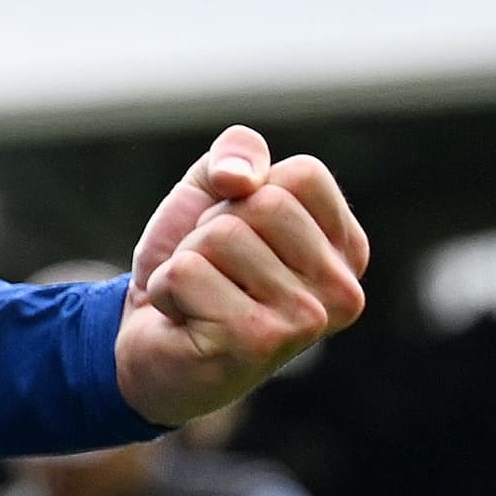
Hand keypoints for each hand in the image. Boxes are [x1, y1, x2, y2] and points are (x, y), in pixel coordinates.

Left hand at [111, 127, 368, 425]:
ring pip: (223, 236)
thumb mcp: (215, 188)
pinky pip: (187, 271)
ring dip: (188, 259)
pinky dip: (166, 287)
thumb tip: (239, 178)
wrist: (148, 341)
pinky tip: (183, 319)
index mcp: (346, 250)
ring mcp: (305, 322)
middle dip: (214, 226)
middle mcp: (341, 291)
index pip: (306, 175)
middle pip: (265, 203)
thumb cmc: (197, 264)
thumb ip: (239, 152)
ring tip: (199, 296)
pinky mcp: (255, 343)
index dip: (251, 190)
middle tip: (214, 271)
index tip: (242, 233)